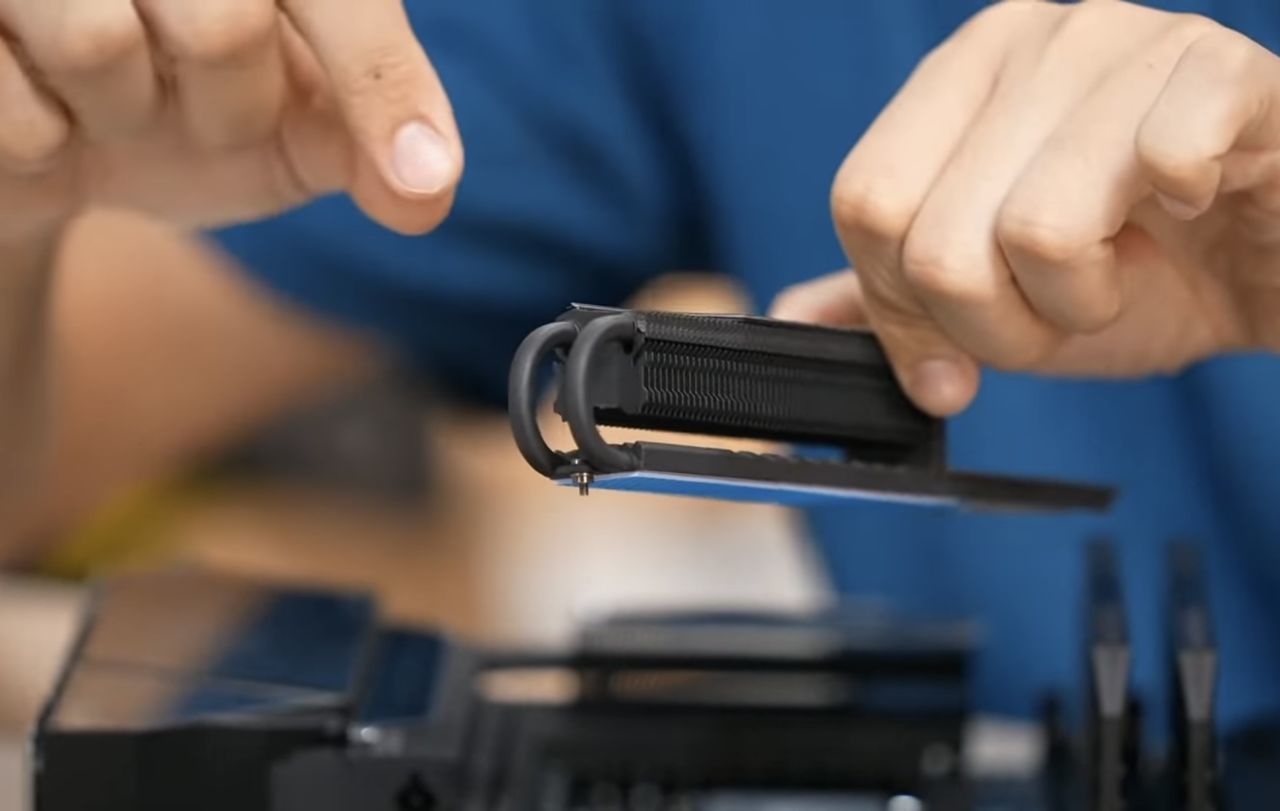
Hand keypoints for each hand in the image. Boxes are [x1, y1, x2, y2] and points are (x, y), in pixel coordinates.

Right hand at [0, 0, 461, 239]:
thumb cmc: (188, 109)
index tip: (415, 179)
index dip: (378, 83)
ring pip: (99, 38)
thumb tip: (423, 193)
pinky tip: (34, 104)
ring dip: (118, 115)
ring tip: (104, 92)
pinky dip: (38, 140)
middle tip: (192, 104)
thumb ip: (365, 138)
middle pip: (224, 22)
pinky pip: (14, 110)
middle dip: (227, 107)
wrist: (52, 137)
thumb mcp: (293, 126)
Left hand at [781, 1, 1279, 415]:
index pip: (865, 206)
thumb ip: (891, 304)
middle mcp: (1027, 42)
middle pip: (938, 242)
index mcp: (954, 80)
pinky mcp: (1224, 70)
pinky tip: (1194, 210)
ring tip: (1131, 262)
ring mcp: (1126, 42)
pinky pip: (1161, 166)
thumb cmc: (1137, 268)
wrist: (1267, 261)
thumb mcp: (994, 300)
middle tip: (1068, 297)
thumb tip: (790, 320)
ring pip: (1038, 231)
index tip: (969, 330)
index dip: (909, 306)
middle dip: (1004, 325)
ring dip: (1089, 300)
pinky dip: (1179, 235)